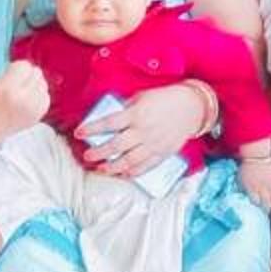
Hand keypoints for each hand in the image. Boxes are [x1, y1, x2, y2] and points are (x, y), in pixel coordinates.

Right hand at [0, 54, 48, 151]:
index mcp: (7, 90)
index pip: (24, 66)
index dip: (15, 67)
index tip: (5, 75)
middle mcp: (23, 101)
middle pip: (36, 73)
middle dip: (25, 74)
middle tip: (11, 83)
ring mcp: (32, 110)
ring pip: (43, 84)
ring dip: (33, 83)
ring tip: (18, 91)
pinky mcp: (36, 118)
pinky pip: (46, 97)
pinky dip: (38, 95)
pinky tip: (25, 99)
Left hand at [82, 81, 206, 177]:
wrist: (191, 107)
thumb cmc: (165, 98)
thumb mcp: (143, 97)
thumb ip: (127, 109)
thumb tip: (111, 120)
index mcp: (137, 113)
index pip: (109, 123)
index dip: (92, 128)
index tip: (79, 132)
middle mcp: (143, 130)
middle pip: (116, 145)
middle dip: (98, 152)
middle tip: (87, 155)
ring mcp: (153, 144)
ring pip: (129, 160)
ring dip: (112, 166)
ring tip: (101, 169)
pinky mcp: (162, 153)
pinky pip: (145, 166)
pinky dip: (133, 172)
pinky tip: (123, 174)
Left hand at [238, 154, 270, 210]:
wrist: (255, 156)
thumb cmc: (246, 168)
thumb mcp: (240, 180)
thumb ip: (243, 189)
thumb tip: (245, 196)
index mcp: (251, 188)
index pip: (255, 201)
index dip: (257, 206)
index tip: (258, 208)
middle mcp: (261, 187)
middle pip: (266, 202)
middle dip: (267, 208)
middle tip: (267, 212)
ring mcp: (270, 183)